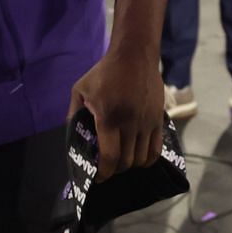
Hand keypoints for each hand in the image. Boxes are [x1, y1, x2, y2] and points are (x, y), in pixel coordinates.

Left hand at [66, 45, 163, 181]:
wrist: (134, 55)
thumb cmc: (104, 73)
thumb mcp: (80, 90)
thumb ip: (73, 115)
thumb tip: (73, 138)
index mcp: (108, 118)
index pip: (110, 157)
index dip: (103, 173)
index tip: (98, 177)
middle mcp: (130, 123)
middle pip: (126, 161)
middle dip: (115, 170)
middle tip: (108, 167)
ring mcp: (146, 122)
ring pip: (141, 158)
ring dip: (131, 165)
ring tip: (122, 161)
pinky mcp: (159, 119)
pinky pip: (156, 149)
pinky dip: (148, 159)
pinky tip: (139, 157)